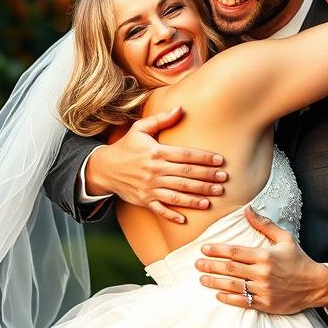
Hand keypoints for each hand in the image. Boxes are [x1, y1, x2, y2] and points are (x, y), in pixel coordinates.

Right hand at [85, 107, 226, 223]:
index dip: (204, 158)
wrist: (104, 168)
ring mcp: (150, 187)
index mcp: (156, 152)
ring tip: (213, 198)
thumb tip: (181, 108)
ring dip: (196, 197)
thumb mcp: (140, 129)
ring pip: (177, 193)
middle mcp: (155, 171)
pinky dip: (172, 215)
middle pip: (186, 175)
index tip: (220, 161)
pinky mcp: (144, 200)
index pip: (185, 155)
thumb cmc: (126, 147)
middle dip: (206, 178)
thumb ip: (161, 119)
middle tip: (223, 180)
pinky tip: (186, 220)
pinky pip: (160, 209)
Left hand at [195, 207, 327, 314]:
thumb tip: (248, 209)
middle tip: (197, 264)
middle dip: (210, 266)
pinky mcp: (266, 304)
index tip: (204, 248)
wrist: (316, 285)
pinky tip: (218, 295)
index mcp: (265, 256)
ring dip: (215, 283)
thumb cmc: (298, 260)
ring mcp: (263, 290)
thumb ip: (264, 225)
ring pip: (233, 286)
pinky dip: (228, 298)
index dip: (217, 250)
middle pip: (230, 269)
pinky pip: (243, 302)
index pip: (235, 252)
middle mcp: (262, 273)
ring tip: (202, 279)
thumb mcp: (285, 238)